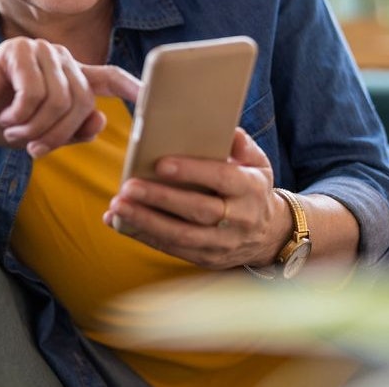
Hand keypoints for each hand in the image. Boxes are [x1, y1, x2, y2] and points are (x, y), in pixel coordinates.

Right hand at [0, 37, 139, 155]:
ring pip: (60, 99)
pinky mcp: (17, 51)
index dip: (133, 89)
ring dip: (36, 127)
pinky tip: (4, 116)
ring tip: (14, 131)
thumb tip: (100, 121)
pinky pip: (35, 92)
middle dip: (60, 134)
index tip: (153, 102)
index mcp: (68, 75)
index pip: (109, 77)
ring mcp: (39, 50)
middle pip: (82, 101)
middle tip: (34, 150)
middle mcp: (58, 57)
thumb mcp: (40, 134)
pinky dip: (20, 115)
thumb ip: (72, 131)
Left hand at [103, 128, 289, 269]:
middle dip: (160, 199)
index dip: (192, 171)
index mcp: (250, 189)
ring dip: (146, 221)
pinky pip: (172, 249)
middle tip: (128, 186)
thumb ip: (241, 145)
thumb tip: (224, 129)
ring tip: (117, 207)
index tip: (160, 164)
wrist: (270, 234)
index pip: (222, 178)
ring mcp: (223, 243)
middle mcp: (239, 219)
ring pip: (182, 235)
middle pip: (198, 210)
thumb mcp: (257, 163)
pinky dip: (144, 236)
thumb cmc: (252, 188)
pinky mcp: (207, 259)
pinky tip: (120, 223)